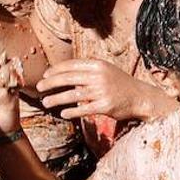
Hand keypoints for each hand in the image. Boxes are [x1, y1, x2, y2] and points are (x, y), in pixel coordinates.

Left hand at [37, 58, 160, 121]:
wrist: (140, 96)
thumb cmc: (120, 84)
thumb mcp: (105, 70)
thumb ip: (87, 70)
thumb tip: (65, 73)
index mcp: (97, 65)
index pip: (71, 65)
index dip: (56, 70)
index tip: (45, 75)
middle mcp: (99, 76)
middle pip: (69, 78)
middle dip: (51, 83)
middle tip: (39, 88)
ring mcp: (102, 91)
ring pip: (73, 95)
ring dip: (56, 99)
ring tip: (46, 103)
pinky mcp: (105, 106)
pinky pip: (84, 109)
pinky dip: (72, 112)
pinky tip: (63, 114)